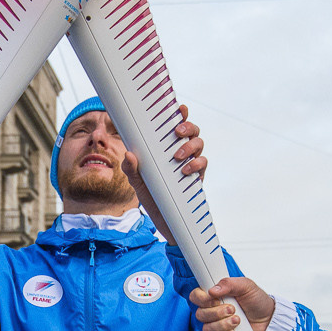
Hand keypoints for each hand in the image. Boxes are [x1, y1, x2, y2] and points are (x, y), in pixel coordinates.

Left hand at [119, 104, 206, 240]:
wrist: (164, 222)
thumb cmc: (152, 197)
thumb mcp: (137, 183)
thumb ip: (131, 169)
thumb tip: (128, 154)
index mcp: (167, 149)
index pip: (176, 127)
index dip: (180, 115)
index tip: (179, 107)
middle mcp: (182, 153)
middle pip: (192, 131)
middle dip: (187, 127)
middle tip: (177, 132)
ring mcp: (192, 165)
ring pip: (199, 144)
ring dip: (190, 146)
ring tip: (178, 156)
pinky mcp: (197, 178)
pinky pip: (203, 164)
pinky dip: (196, 164)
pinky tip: (185, 170)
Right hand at [190, 276, 276, 330]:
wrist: (269, 318)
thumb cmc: (256, 301)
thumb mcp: (246, 286)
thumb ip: (230, 284)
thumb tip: (212, 290)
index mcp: (213, 297)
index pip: (195, 297)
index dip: (201, 299)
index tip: (215, 298)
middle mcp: (211, 312)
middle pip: (200, 315)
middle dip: (216, 313)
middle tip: (232, 309)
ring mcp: (216, 327)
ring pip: (207, 329)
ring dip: (222, 325)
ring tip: (237, 320)